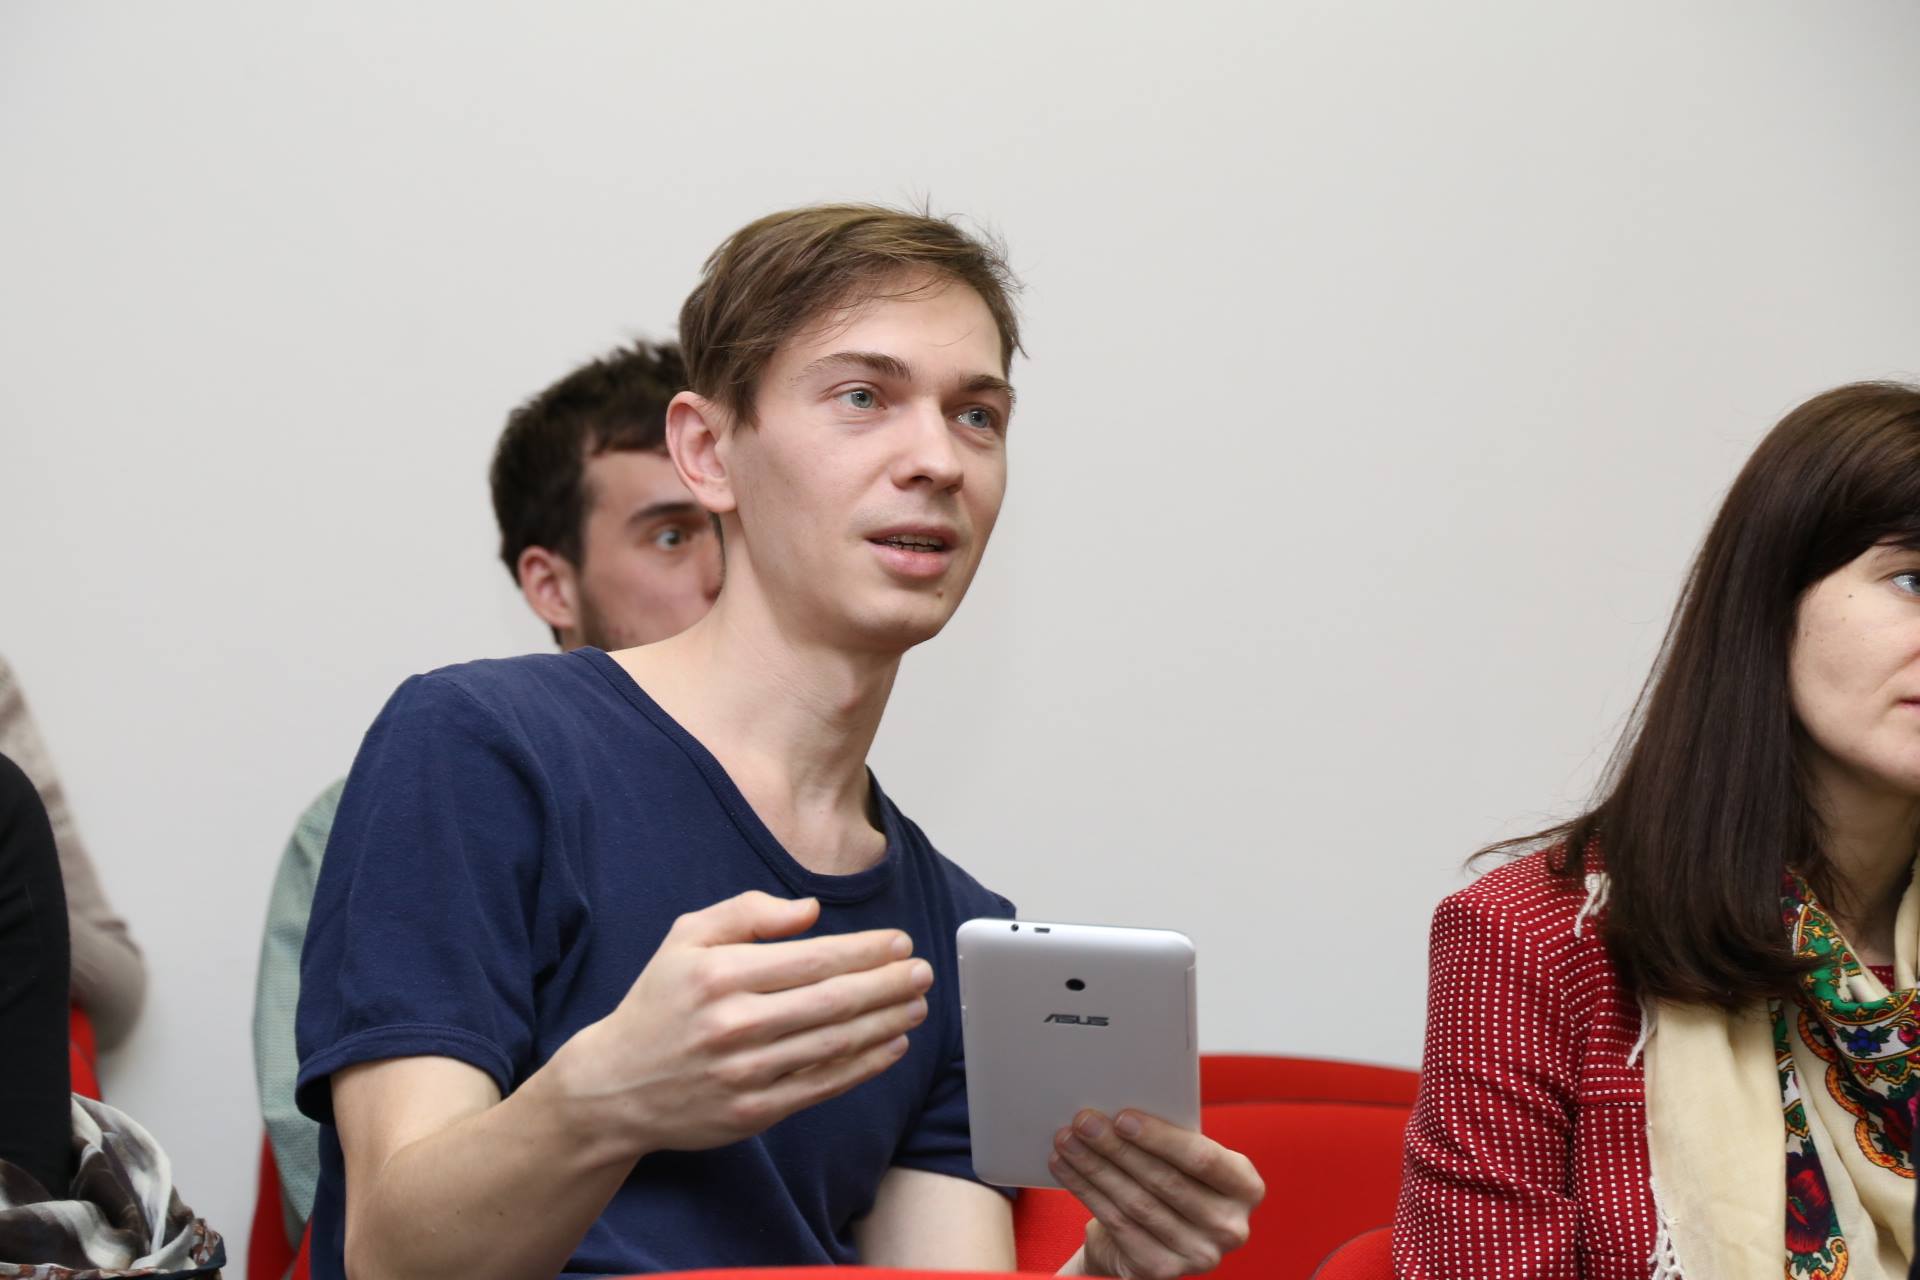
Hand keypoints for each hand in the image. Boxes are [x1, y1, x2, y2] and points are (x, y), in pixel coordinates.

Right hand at [559, 890, 932, 1153]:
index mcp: (719, 974)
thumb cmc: (658, 1004)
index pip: (812, 959)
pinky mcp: (753, 1112)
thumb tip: (810, 911)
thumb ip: (747, 913)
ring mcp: (745, 1073)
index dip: (865, 951)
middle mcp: (734, 1024)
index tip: (899, 942)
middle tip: (922, 972)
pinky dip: (864, 1066)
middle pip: (833, 1001)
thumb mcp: (686, 938)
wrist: (613, 1086)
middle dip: (888, 984)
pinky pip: (823, 1086)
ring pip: (835, 1044)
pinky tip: (890, 1046)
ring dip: (886, 1023)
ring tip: (917, 1004)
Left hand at [1051, 1109, 1263, 1279]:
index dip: (1160, 1138)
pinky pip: (1118, 1225)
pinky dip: (1086, 1192)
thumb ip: (1170, 1140)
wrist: (1155, 1239)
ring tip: (1067, 1140)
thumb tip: (1117, 1109)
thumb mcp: (1185, 1161)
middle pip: (1164, 1181)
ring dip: (1094, 1168)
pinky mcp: (1162, 1270)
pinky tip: (1065, 1168)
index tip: (1121, 1117)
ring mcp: (1199, 1255)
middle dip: (1117, 1148)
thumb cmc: (1173, 1181)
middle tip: (1083, 1122)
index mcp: (1245, 1187)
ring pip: (1135, 1203)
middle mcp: (1230, 1227)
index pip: (1201, 1158)